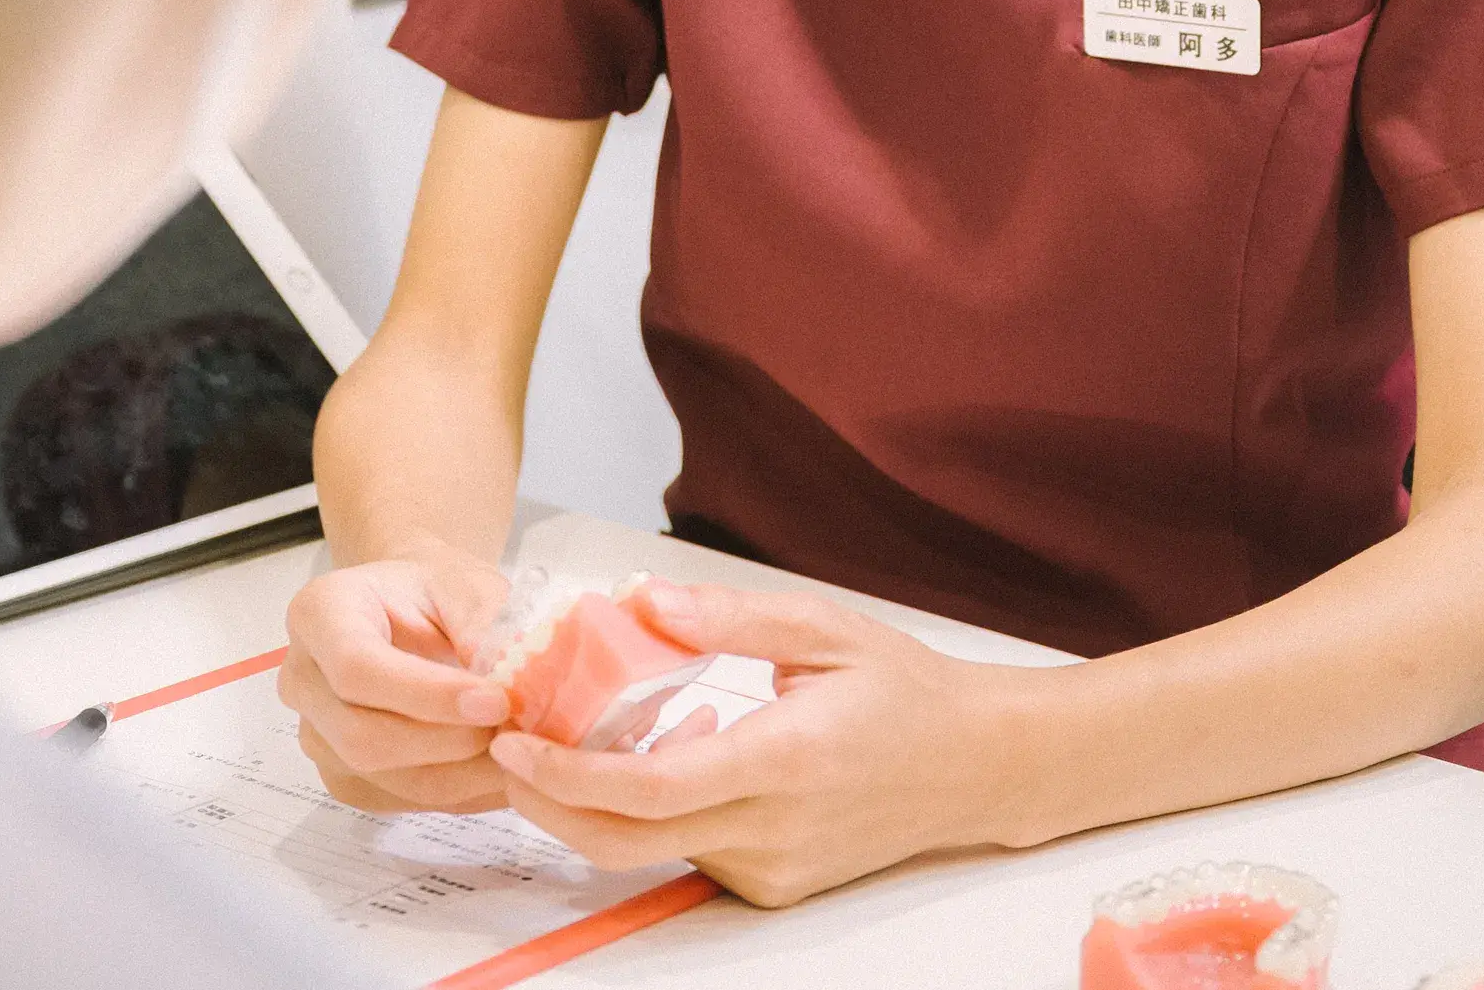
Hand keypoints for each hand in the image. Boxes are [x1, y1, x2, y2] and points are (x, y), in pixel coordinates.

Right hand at [280, 547, 516, 814]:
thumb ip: (483, 621)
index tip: (496, 702)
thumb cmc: (434, 590)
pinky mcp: (341, 775)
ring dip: (461, 776)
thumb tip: (508, 678)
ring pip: (382, 778)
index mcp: (320, 613)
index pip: (357, 668)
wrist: (409, 610)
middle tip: (514, 731)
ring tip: (519, 752)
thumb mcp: (465, 582)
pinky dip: (456, 794)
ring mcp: (315, 733)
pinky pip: (396, 800)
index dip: (427, 695)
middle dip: (447, 743)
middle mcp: (302, 678)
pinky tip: (496, 771)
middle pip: (361, 736)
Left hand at [488, 581, 1031, 907]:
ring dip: (592, 805)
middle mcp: (773, 831)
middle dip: (547, 802)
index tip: (514, 737)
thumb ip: (724, 616)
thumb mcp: (820, 626)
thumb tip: (637, 599)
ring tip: (564, 739)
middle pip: (627, 841)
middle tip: (505, 746)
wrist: (978, 766)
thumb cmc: (905, 689)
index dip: (569, 773)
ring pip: (651, 851)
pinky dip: (648, 814)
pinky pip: (687, 854)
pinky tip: (653, 757)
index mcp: (785, 761)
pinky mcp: (772, 884)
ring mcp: (772, 869)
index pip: (652, 789)